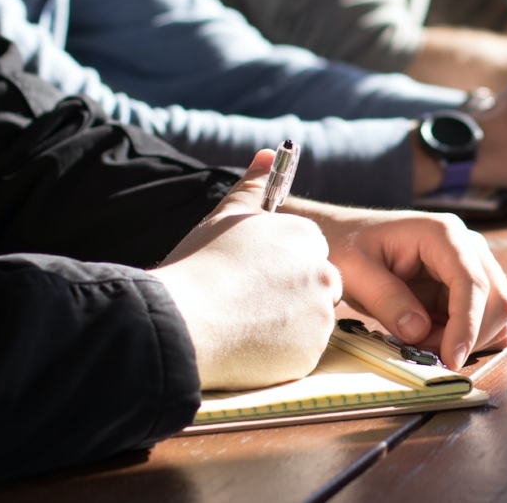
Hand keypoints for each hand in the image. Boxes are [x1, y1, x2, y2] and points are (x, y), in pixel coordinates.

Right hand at [150, 150, 340, 390]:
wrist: (183, 321)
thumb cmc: (200, 265)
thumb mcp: (226, 217)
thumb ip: (253, 186)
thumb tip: (269, 153)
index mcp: (306, 238)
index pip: (309, 252)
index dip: (280, 266)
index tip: (253, 276)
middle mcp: (323, 274)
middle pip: (317, 286)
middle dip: (290, 295)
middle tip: (247, 303)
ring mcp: (320, 316)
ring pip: (310, 321)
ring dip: (286, 324)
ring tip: (242, 324)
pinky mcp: (311, 354)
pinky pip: (301, 353)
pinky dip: (280, 353)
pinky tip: (247, 346)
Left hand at [291, 206, 506, 370]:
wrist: (344, 238)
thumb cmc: (347, 246)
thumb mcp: (354, 271)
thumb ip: (386, 299)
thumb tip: (419, 331)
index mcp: (442, 234)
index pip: (472, 282)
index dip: (467, 324)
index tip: (451, 359)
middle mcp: (467, 246)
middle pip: (496, 299)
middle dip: (468, 336)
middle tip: (424, 353)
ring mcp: (471, 265)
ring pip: (495, 313)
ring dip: (466, 339)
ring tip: (422, 342)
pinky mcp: (466, 287)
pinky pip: (484, 319)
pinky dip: (467, 338)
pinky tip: (434, 339)